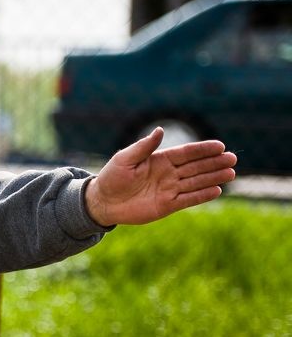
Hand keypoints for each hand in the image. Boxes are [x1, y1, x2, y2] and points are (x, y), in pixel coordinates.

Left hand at [84, 127, 236, 225]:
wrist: (103, 202)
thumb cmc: (112, 177)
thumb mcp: (126, 159)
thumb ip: (144, 147)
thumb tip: (161, 130)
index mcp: (160, 159)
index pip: (187, 153)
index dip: (203, 149)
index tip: (220, 146)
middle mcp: (168, 173)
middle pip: (196, 167)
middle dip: (214, 163)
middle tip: (233, 159)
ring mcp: (169, 189)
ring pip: (196, 182)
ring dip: (213, 178)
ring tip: (231, 173)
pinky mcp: (167, 205)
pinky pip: (188, 199)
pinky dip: (202, 195)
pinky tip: (217, 190)